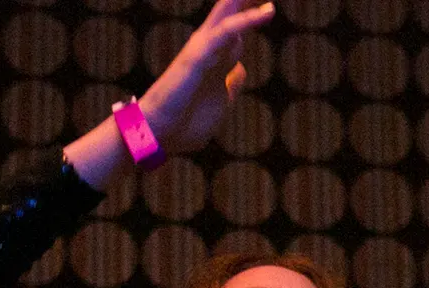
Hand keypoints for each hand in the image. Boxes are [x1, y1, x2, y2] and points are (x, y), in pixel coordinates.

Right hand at [138, 0, 275, 152]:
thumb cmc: (185, 124)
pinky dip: (247, 20)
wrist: (161, 134)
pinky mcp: (199, 55)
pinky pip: (227, 32)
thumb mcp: (220, 104)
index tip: (268, 5)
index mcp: (216, 61)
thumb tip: (240, 69)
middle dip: (245, 0)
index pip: (237, 31)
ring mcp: (204, 50)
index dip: (252, 15)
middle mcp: (210, 49)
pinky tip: (267, 11)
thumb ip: (231, 85)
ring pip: (229, 13)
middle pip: (231, 14)